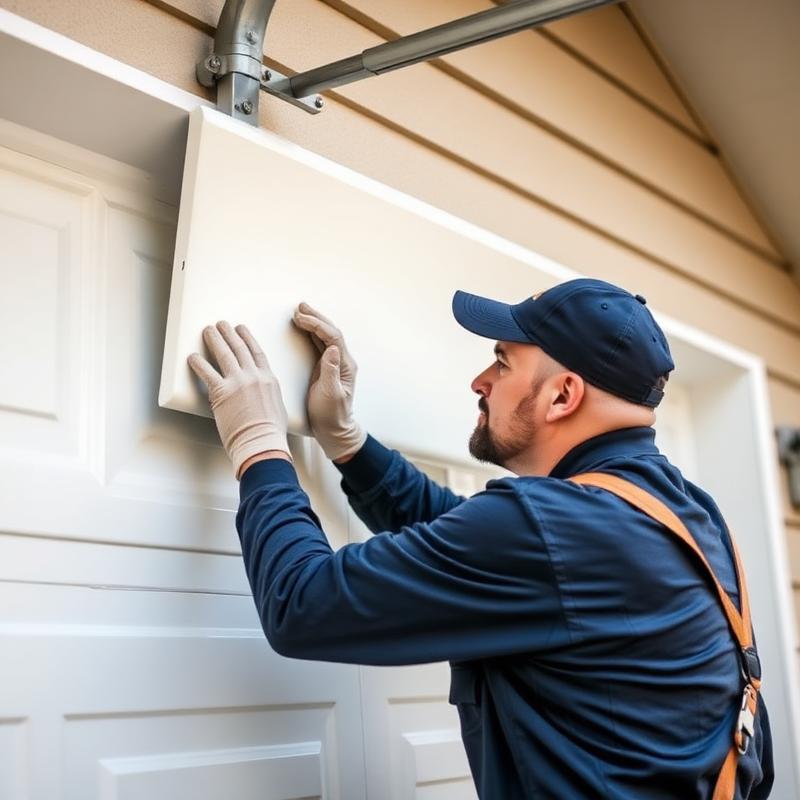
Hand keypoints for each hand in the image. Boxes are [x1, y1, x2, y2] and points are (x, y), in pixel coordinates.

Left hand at [187, 321, 290, 477]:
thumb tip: (262, 395)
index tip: (241, 330)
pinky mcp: (222, 392)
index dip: (247, 338)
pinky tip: (192, 357)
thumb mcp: (277, 407)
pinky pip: (207, 372)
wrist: (262, 442)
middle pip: (239, 348)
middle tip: (221, 324)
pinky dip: (198, 363)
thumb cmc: (270, 432)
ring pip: (224, 354)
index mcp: (268, 379)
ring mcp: (238, 382)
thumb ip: (268, 395)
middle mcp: (253, 376)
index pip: (256, 352)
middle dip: (229, 333)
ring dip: (215, 340)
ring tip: (208, 331)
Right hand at [292, 302, 365, 461]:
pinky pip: (318, 345)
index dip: (317, 324)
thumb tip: (331, 349)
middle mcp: (342, 362)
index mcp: (345, 366)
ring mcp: (334, 364)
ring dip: (313, 323)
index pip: (332, 337)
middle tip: (300, 306)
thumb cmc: (332, 416)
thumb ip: (331, 372)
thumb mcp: (331, 395)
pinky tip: (303, 328)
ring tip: (300, 312)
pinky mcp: (325, 369)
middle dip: (316, 317)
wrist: (334, 430)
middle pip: (330, 332)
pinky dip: (310, 334)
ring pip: (324, 337)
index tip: (301, 317)